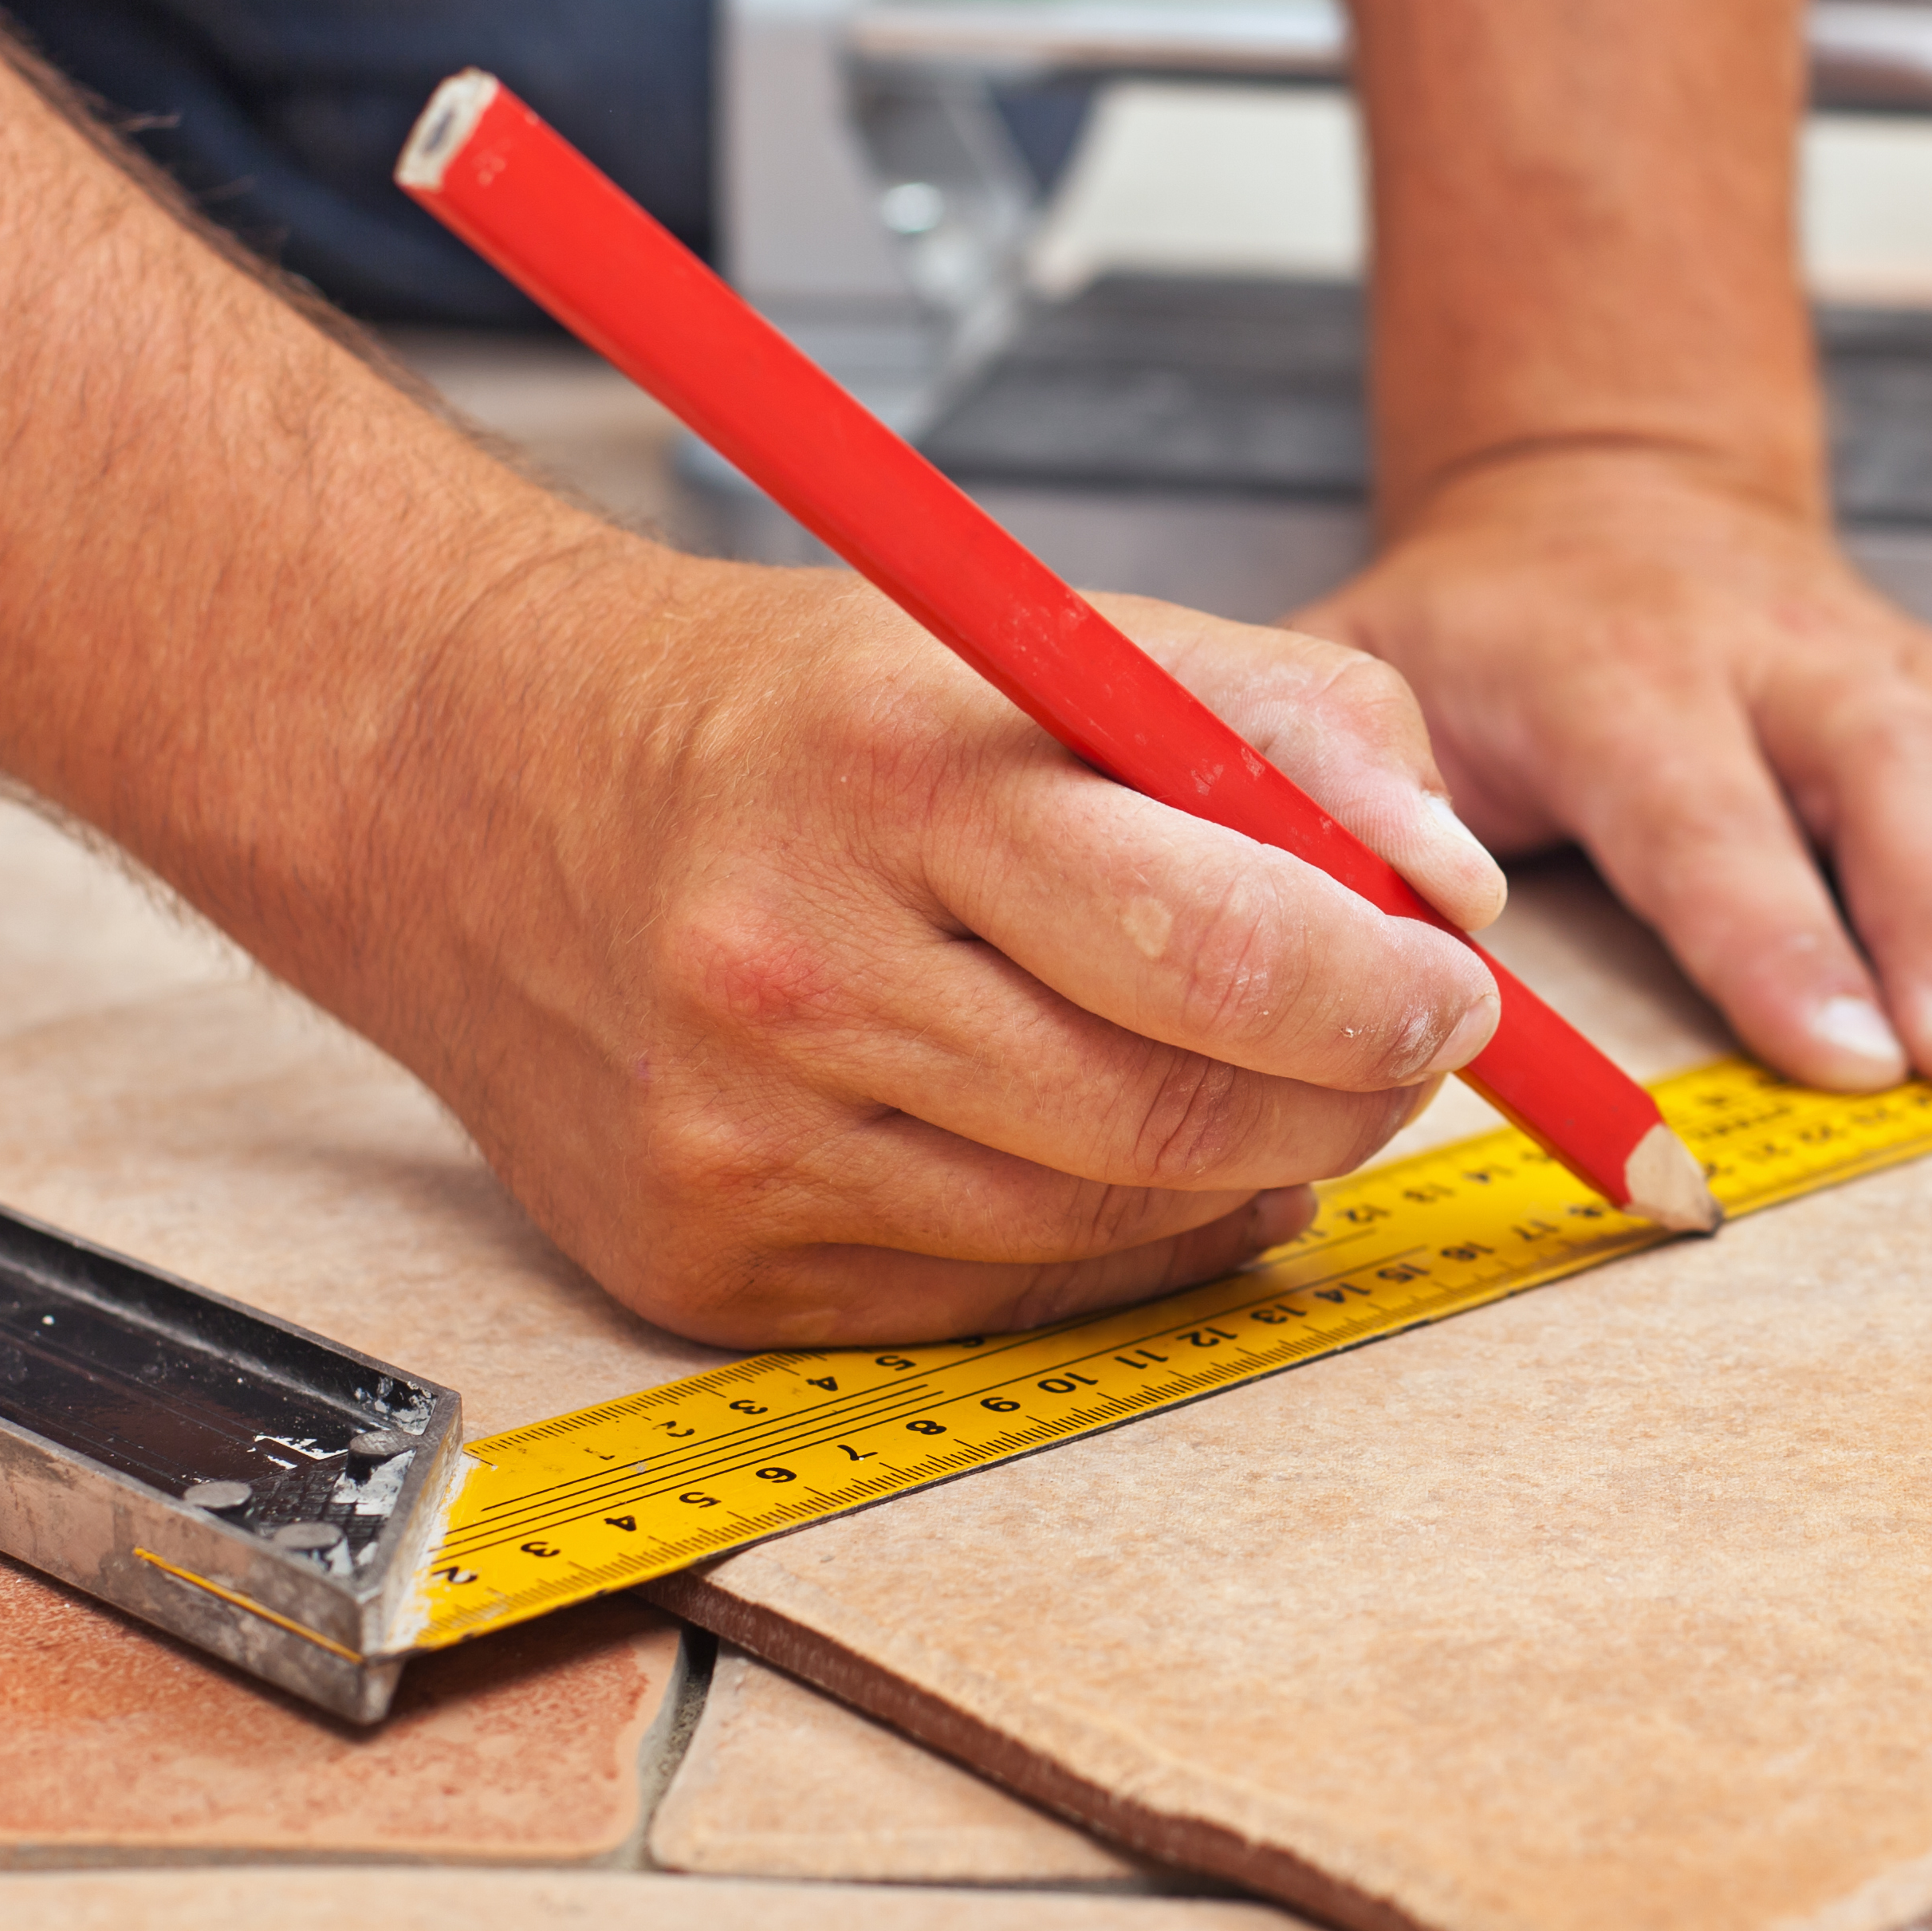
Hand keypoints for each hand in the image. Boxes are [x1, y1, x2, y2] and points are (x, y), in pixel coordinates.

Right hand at [365, 541, 1507, 1347]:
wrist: (474, 784)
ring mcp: (742, 1136)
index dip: (1383, 989)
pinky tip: (1121, 1153)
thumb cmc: (797, 712)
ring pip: (1108, 1223)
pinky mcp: (709, 1262)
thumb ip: (1290, 722)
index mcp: (896, 771)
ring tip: (1253, 1077)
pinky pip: (1001, 1296)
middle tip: (1397, 1044)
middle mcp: (798, 963)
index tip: (1457, 988)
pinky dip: (1113, 1239)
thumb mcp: (1048, 634)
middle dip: (1345, 1091)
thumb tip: (1454, 890)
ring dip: (1241, 1167)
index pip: (1214, 933)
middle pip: (1176, 1110)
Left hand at [1290, 447, 1931, 1092]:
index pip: (1700, 811)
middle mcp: (1765, 651)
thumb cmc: (1476, 627)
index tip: (1843, 1053)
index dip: (1775, 936)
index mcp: (1611, 666)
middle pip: (1886, 770)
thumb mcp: (1359, 669)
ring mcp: (1871, 660)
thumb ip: (1346, 787)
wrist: (1599, 488)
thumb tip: (1375, 927)